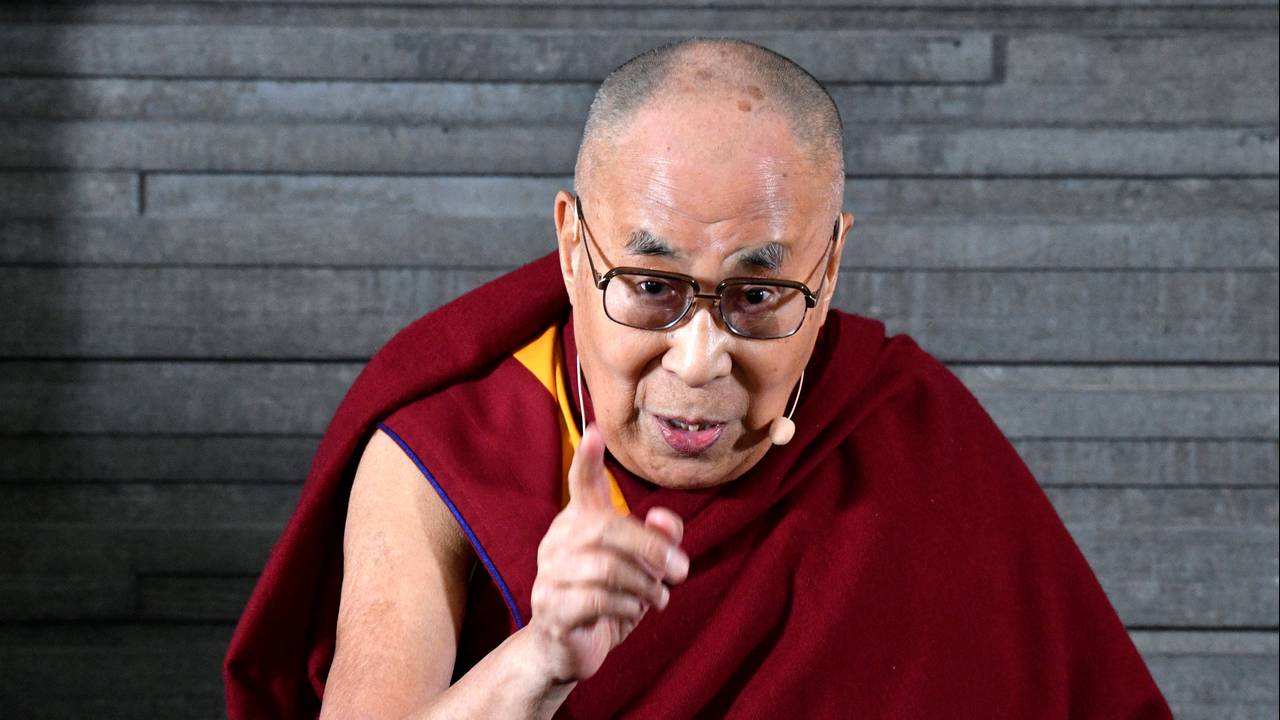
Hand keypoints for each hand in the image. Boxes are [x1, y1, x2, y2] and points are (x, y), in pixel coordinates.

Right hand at [524, 424, 688, 683]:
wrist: (567, 649)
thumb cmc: (608, 598)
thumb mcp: (641, 567)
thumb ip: (659, 538)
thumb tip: (665, 520)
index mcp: (580, 521)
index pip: (581, 484)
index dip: (587, 460)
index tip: (595, 432)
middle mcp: (559, 541)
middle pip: (607, 529)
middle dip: (652, 548)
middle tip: (681, 570)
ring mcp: (549, 574)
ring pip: (606, 568)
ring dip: (645, 584)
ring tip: (658, 596)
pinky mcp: (551, 608)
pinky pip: (595, 600)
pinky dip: (627, 605)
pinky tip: (636, 609)